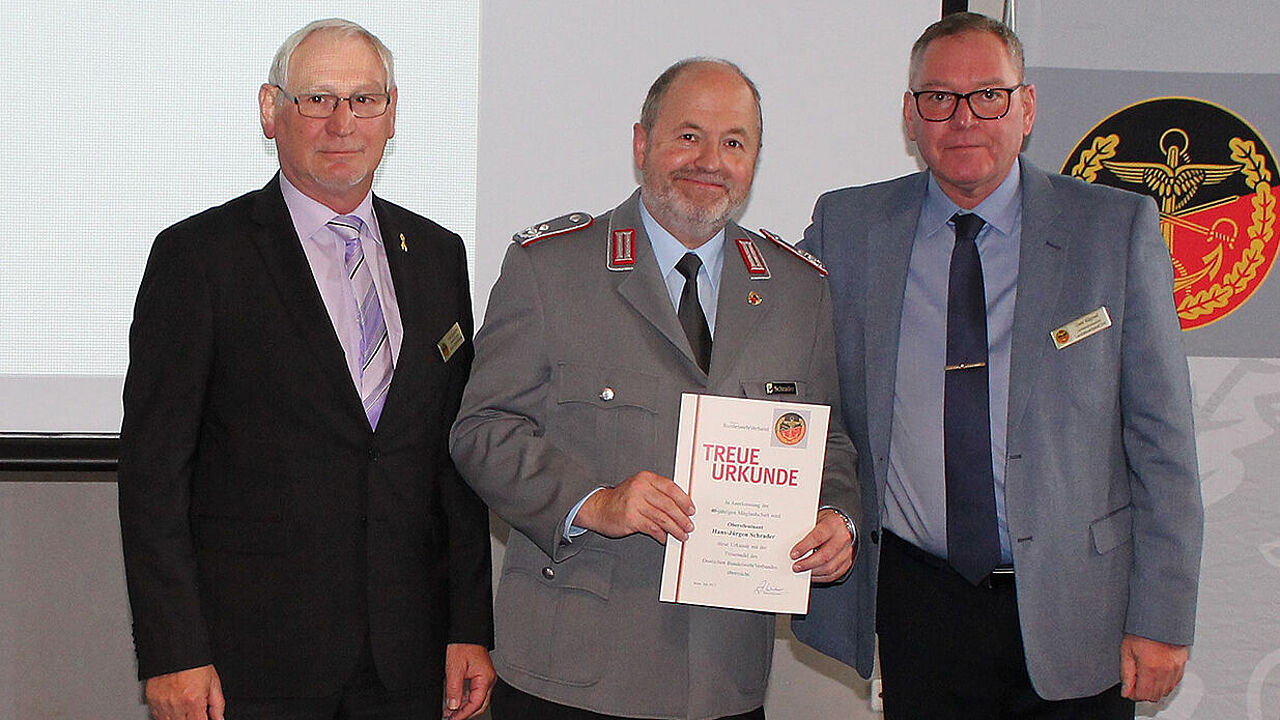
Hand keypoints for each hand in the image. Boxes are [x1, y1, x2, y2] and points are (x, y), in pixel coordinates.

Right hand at [144, 664, 223, 719]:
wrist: (174, 650)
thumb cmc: (194, 664)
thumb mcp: (213, 682)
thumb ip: (217, 705)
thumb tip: (219, 719)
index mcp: (193, 701)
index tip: (205, 716)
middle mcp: (176, 705)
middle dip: (193, 718)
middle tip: (196, 709)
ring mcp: (162, 705)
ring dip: (180, 718)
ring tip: (186, 707)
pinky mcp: (152, 702)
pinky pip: (158, 717)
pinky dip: (167, 716)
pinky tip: (175, 707)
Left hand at [443, 643, 494, 719]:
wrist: (466, 632)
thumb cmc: (463, 644)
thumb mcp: (455, 668)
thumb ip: (454, 689)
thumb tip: (454, 706)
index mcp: (485, 678)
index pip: (476, 703)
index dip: (464, 714)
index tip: (453, 719)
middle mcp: (488, 679)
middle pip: (480, 704)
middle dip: (466, 713)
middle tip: (452, 718)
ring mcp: (486, 677)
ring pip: (478, 699)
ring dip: (465, 707)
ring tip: (451, 711)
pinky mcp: (481, 675)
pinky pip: (476, 692)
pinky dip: (466, 699)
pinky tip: (457, 701)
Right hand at [575, 471, 694, 543]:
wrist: (599, 507)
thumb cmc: (621, 499)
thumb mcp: (639, 488)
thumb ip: (658, 492)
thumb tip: (681, 506)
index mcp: (645, 478)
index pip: (671, 488)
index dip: (684, 500)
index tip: (691, 510)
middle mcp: (640, 488)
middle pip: (669, 504)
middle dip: (682, 518)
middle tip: (688, 525)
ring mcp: (635, 503)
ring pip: (662, 518)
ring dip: (675, 528)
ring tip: (681, 534)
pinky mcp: (631, 518)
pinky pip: (652, 528)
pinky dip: (661, 534)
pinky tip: (664, 537)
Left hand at [790, 508, 853, 582]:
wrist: (843, 525)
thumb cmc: (827, 522)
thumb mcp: (816, 519)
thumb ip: (806, 530)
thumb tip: (790, 543)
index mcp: (834, 523)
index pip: (818, 537)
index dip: (804, 547)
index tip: (793, 554)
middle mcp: (842, 538)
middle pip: (825, 555)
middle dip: (808, 563)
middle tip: (796, 566)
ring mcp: (847, 551)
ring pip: (830, 567)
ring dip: (814, 572)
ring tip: (802, 571)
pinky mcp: (847, 562)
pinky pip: (834, 574)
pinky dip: (821, 577)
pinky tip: (811, 575)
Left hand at [1120, 634, 1188, 701]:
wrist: (1160, 617)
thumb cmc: (1143, 629)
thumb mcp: (1126, 650)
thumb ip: (1126, 673)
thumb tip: (1126, 690)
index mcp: (1150, 668)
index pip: (1143, 695)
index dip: (1133, 694)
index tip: (1129, 689)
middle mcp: (1166, 671)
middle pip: (1155, 695)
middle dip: (1143, 692)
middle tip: (1135, 683)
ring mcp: (1176, 668)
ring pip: (1166, 691)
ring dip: (1154, 688)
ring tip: (1145, 677)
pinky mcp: (1182, 664)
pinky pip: (1175, 682)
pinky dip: (1165, 683)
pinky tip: (1157, 674)